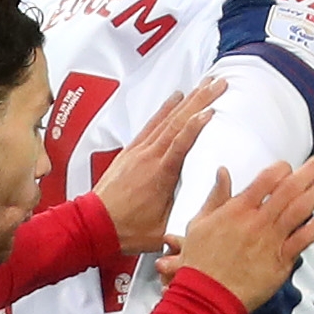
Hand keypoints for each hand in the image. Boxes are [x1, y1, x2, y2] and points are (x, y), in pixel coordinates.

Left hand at [89, 78, 227, 254]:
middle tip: (218, 84)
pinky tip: (175, 98)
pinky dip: (164, 109)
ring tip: (204, 85)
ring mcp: (139, 151)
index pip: (182, 142)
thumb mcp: (165, 228)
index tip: (214, 109)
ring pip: (166, 119)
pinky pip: (151, 125)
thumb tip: (213, 200)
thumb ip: (190, 212)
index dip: (198, 125)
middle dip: (200, 100)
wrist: (94, 224)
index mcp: (160, 174)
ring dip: (187, 100)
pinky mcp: (131, 151)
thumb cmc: (129, 229)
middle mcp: (149, 157)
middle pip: (178, 122)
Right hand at [170, 156, 313, 313]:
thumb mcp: (200, 223)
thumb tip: (223, 171)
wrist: (206, 296)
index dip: (282, 169)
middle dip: (312, 171)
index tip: (291, 166)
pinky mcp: (280, 261)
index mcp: (237, 209)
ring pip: (301, 209)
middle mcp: (257, 221)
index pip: (266, 179)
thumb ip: (216, 196)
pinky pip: (303, 239)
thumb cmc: (200, 262)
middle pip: (290, 189)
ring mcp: (271, 240)